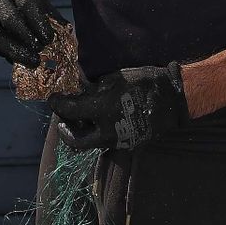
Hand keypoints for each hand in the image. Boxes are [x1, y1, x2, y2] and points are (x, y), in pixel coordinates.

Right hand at [0, 0, 63, 66]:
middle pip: (10, 20)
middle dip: (27, 39)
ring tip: (31, 61)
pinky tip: (17, 58)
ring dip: (14, 51)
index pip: (27, 4)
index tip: (50, 39)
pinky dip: (3, 52)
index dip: (39, 23)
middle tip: (40, 53)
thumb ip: (50, 14)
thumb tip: (68, 32)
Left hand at [48, 63, 188, 150]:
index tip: (53, 99)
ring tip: (84, 118)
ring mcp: (117, 142)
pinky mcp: (127, 146)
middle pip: (75, 140)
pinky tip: (102, 121)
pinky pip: (106, 142)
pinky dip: (99, 133)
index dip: (56, 103)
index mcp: (101, 109)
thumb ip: (93, 89)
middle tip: (63, 118)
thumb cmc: (143, 82)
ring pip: (91, 143)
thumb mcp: (114, 78)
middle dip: (64, 129)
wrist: (172, 100)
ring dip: (83, 132)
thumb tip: (80, 93)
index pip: (68, 110)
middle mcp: (106, 131)